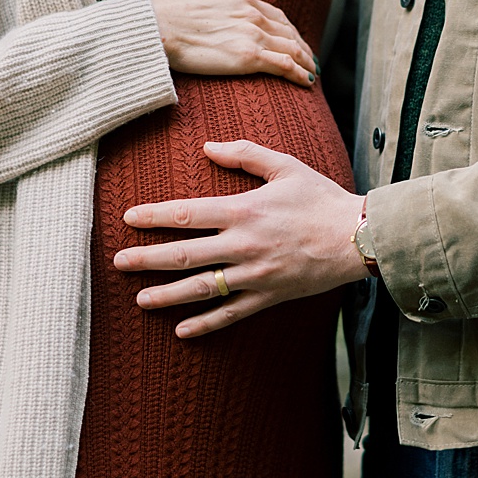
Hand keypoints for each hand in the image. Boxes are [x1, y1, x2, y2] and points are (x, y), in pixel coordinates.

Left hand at [114, 139, 365, 337]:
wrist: (360, 237)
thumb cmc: (321, 198)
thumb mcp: (284, 166)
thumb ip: (243, 153)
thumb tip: (207, 146)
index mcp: (243, 210)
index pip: (186, 214)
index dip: (153, 216)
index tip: (127, 219)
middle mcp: (243, 244)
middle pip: (184, 254)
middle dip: (147, 258)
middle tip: (118, 262)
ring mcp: (255, 274)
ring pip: (203, 288)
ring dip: (168, 294)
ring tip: (139, 299)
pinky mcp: (269, 296)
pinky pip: (232, 313)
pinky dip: (205, 324)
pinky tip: (181, 330)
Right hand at [149, 0, 317, 85]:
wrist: (157, 26)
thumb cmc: (168, 9)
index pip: (273, 14)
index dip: (286, 28)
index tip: (291, 37)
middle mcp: (251, 11)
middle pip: (287, 30)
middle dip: (300, 44)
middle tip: (308, 56)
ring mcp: (252, 33)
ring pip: (291, 47)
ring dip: (305, 59)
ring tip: (311, 70)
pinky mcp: (248, 56)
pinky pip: (285, 65)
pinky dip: (300, 73)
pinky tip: (307, 81)